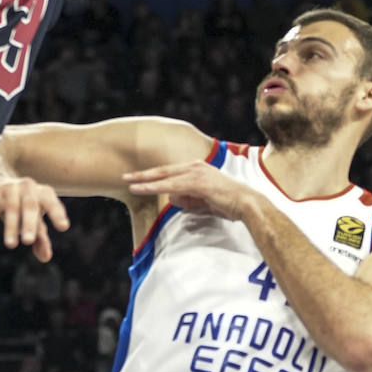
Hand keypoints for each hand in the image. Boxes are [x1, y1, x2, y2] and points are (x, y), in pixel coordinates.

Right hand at [0, 175, 68, 260]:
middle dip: (29, 223)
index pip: (52, 203)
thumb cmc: (24, 204)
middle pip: (30, 205)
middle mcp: (28, 187)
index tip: (64, 227)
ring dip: (11, 227)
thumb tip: (45, 257)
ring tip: (11, 245)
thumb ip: (41, 238)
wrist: (0, 180)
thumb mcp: (36, 218)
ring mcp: (10, 188)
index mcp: (43, 193)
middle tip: (29, 241)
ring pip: (11, 209)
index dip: (57, 214)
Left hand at [123, 160, 256, 222]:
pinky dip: (156, 187)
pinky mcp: (197, 182)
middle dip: (143, 174)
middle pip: (162, 170)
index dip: (152, 174)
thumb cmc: (227, 203)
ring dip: (148, 184)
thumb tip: (171, 200)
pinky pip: (171, 185)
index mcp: (196, 168)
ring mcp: (196, 173)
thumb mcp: (202, 201)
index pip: (169, 171)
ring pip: (164, 178)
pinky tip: (143, 189)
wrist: (246, 204)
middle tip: (125, 176)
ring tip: (131, 186)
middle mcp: (194, 166)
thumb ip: (186, 199)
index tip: (136, 176)